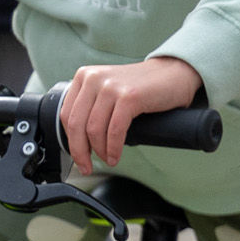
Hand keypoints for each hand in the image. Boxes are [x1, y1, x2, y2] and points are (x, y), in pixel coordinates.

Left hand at [57, 55, 203, 176]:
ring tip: (108, 159)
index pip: (66, 115)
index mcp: (85, 77)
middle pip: (76, 124)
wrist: (173, 74)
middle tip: (87, 166)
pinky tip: (116, 156)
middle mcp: (94, 78)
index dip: (70, 141)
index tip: (78, 156)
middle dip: (80, 152)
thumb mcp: (108, 89)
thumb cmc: (143, 87)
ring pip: (94, 130)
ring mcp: (111, 87)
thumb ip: (91, 105)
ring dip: (100, 151)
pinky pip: (114, 131)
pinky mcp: (129, 97)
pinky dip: (114, 148)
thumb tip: (79, 139)